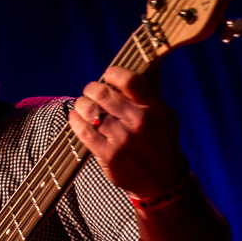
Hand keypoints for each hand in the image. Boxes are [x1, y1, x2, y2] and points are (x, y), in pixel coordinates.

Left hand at [69, 66, 187, 198]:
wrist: (164, 183)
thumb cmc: (162, 141)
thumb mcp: (165, 114)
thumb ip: (150, 89)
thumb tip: (145, 58)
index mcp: (156, 108)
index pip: (128, 79)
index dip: (113, 73)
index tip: (108, 75)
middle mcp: (140, 122)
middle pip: (102, 92)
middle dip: (91, 88)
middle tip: (90, 91)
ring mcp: (123, 140)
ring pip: (89, 110)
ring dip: (82, 104)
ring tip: (83, 105)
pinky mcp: (108, 156)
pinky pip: (82, 131)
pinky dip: (76, 121)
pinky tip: (77, 118)